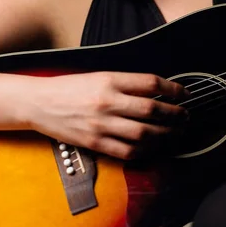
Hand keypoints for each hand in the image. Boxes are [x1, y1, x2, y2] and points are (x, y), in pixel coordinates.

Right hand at [26, 71, 188, 159]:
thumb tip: (157, 91)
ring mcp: (101, 124)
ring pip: (144, 133)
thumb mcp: (100, 76)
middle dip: (175, 114)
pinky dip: (146, 151)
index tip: (184, 93)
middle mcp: (107, 102)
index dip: (172, 89)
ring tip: (176, 132)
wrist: (39, 102)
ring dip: (166, 134)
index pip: (150, 83)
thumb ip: (127, 83)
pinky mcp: (95, 143)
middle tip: (186, 116)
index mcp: (110, 80)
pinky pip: (127, 151)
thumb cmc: (71, 87)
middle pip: (152, 110)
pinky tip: (155, 147)